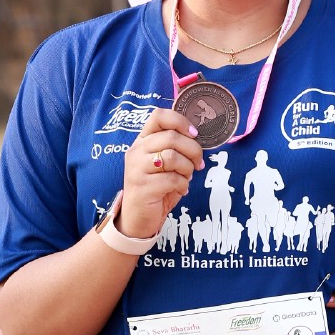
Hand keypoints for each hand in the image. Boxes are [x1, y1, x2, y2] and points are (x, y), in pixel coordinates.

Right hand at [120, 108, 203, 238]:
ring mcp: (137, 168)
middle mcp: (137, 151)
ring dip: (187, 168)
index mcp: (142, 141)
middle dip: (193, 150)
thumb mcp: (164, 164)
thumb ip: (175, 148)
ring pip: (173, 157)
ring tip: (186, 178)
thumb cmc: (155, 188)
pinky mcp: (142, 186)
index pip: (159, 116)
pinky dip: (183, 185)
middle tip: (198, 164)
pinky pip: (172, 179)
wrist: (137, 217)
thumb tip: (197, 139)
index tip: (194, 134)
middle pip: (171, 137)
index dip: (180, 121)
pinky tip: (180, 190)